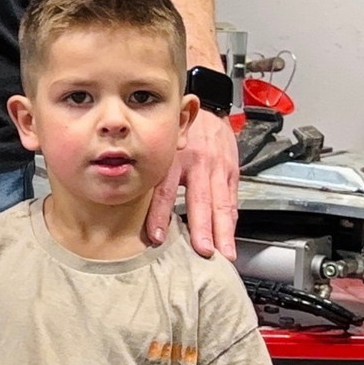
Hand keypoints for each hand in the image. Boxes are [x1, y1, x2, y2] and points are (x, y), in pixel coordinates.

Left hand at [149, 101, 239, 258]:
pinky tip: (230, 237)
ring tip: (224, 253)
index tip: (157, 237)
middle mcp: (198, 163)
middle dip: (202, 227)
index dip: (160, 214)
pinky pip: (232, 199)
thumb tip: (131, 198)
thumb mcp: (162, 147)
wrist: (209, 111)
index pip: (165, 190)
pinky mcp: (232, 171)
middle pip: (200, 200)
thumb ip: (154, 171)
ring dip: (223, 231)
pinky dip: (231, 220)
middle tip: (203, 250)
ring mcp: (218, 168)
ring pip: (221, 203)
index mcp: (174, 157)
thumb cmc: (181, 133)